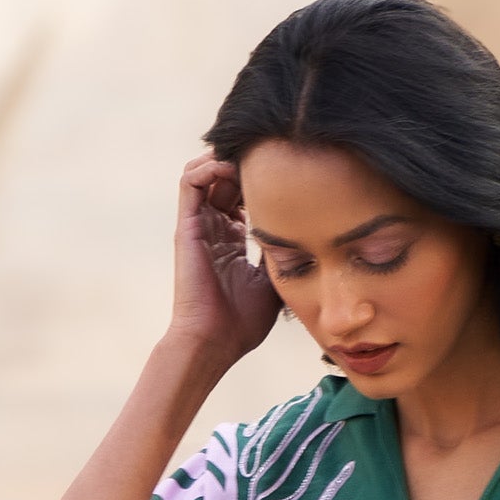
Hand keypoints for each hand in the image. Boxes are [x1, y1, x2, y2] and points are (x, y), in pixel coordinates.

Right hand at [168, 155, 279, 369]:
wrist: (214, 340)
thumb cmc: (243, 322)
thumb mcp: (274, 281)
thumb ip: (284, 254)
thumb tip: (312, 237)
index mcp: (231, 241)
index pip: (240, 196)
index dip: (258, 181)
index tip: (285, 176)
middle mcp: (213, 229)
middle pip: (223, 178)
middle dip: (244, 164)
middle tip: (270, 161)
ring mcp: (199, 226)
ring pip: (203, 172)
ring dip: (224, 159)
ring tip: (248, 160)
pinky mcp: (187, 226)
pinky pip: (189, 181)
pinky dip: (208, 166)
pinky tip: (231, 168)